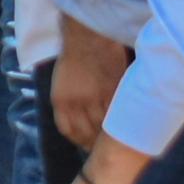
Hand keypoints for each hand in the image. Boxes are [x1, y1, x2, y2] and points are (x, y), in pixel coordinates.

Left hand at [51, 30, 131, 149]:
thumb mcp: (62, 84)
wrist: (88, 37)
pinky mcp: (113, 91)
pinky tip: (123, 127)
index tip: (86, 144)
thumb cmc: (74, 58)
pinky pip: (116, 114)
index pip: (68, 130)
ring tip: (115, 140)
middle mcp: (76, 103)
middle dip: (94, 142)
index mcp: (60, 101)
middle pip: (86, 132)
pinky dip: (119, 122)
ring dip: (108, 136)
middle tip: (103, 147)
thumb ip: (70, 104)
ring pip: (103, 127)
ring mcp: (96, 98)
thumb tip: (81, 122)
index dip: (78, 140)